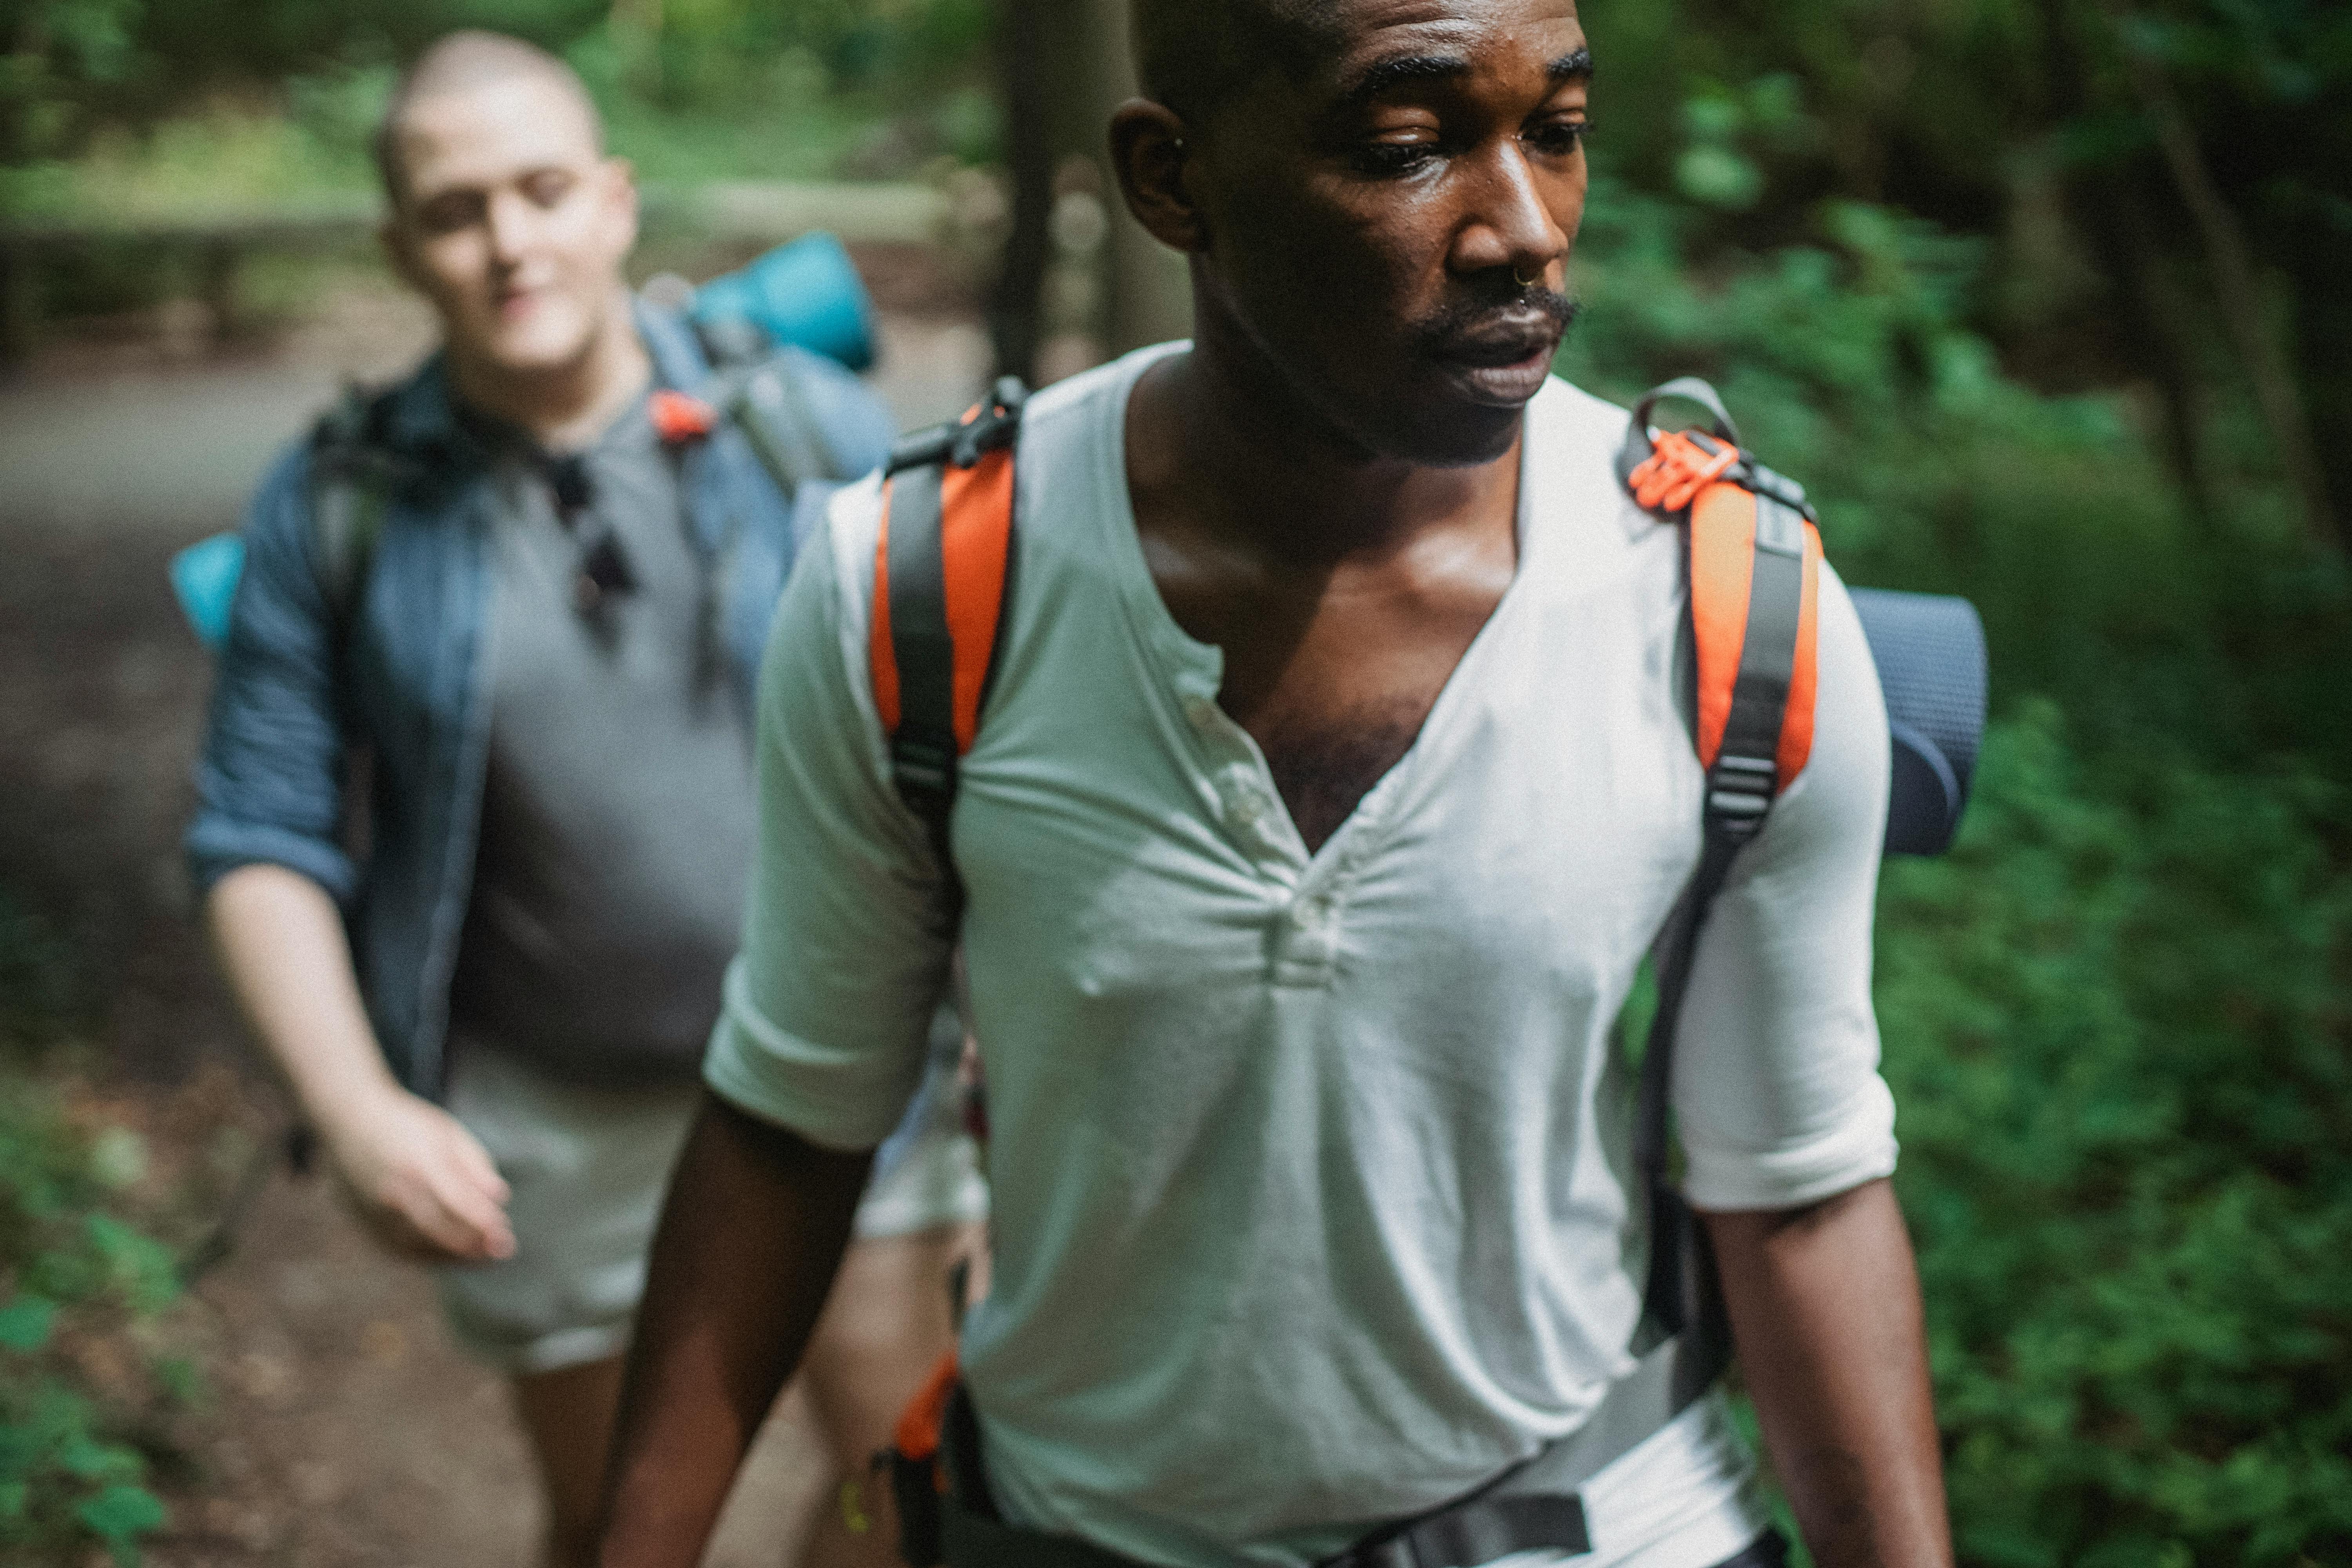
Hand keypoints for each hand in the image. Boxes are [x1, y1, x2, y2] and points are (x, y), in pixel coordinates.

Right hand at [319, 1086, 516, 1262]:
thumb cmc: (407, 1124)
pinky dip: (432, 1255)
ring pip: (421, 1245)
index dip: (482, 1223)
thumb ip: (475, 1165)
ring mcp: (377, 1211)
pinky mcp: (368, 1222)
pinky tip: (456, 1253)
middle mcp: (395, 1191)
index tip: (505, 1236)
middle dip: (473, 1245)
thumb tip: (501, 1197)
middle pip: (439, 1229)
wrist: (349, 1122)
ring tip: (487, 1255)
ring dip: (456, 1254)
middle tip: (504, 1250)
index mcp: (418, 1163)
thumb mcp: (447, 1132)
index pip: (456, 1201)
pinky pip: (403, 1249)